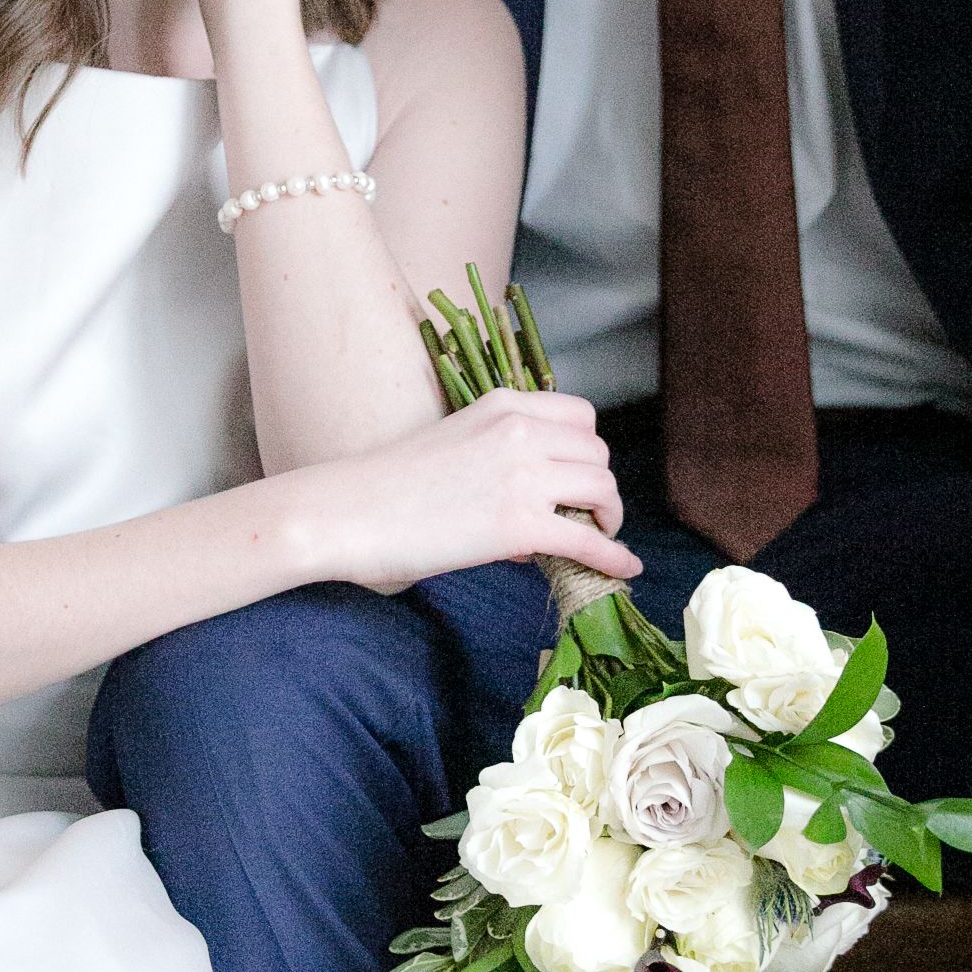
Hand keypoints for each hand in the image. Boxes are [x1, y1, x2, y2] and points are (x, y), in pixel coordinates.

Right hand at [304, 386, 641, 597]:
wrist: (348, 513)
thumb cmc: (386, 485)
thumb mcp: (452, 446)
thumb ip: (500, 464)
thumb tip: (539, 519)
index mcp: (501, 404)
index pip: (580, 415)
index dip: (588, 450)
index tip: (577, 476)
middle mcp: (519, 430)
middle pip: (597, 453)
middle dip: (598, 485)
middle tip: (585, 514)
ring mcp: (522, 475)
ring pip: (602, 489)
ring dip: (608, 517)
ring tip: (595, 537)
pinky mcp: (519, 524)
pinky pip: (589, 540)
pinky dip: (613, 556)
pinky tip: (623, 568)